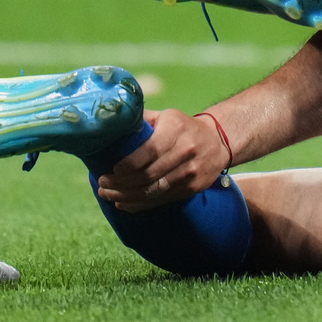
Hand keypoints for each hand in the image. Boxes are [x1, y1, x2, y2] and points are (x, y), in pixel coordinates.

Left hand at [94, 109, 231, 212]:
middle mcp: (186, 151)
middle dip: (122, 183)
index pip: (150, 151)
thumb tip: (112, 118)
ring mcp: (191, 172)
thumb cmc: (183, 127)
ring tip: (108, 195)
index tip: (112, 169)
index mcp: (176, 130)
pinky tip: (124, 204)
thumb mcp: (166, 116)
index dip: (129, 164)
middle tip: (102, 184)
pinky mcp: (192, 188)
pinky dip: (141, 204)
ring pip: (154, 190)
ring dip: (127, 196)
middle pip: (150, 174)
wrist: (218, 141)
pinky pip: (163, 200)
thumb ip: (141, 119)